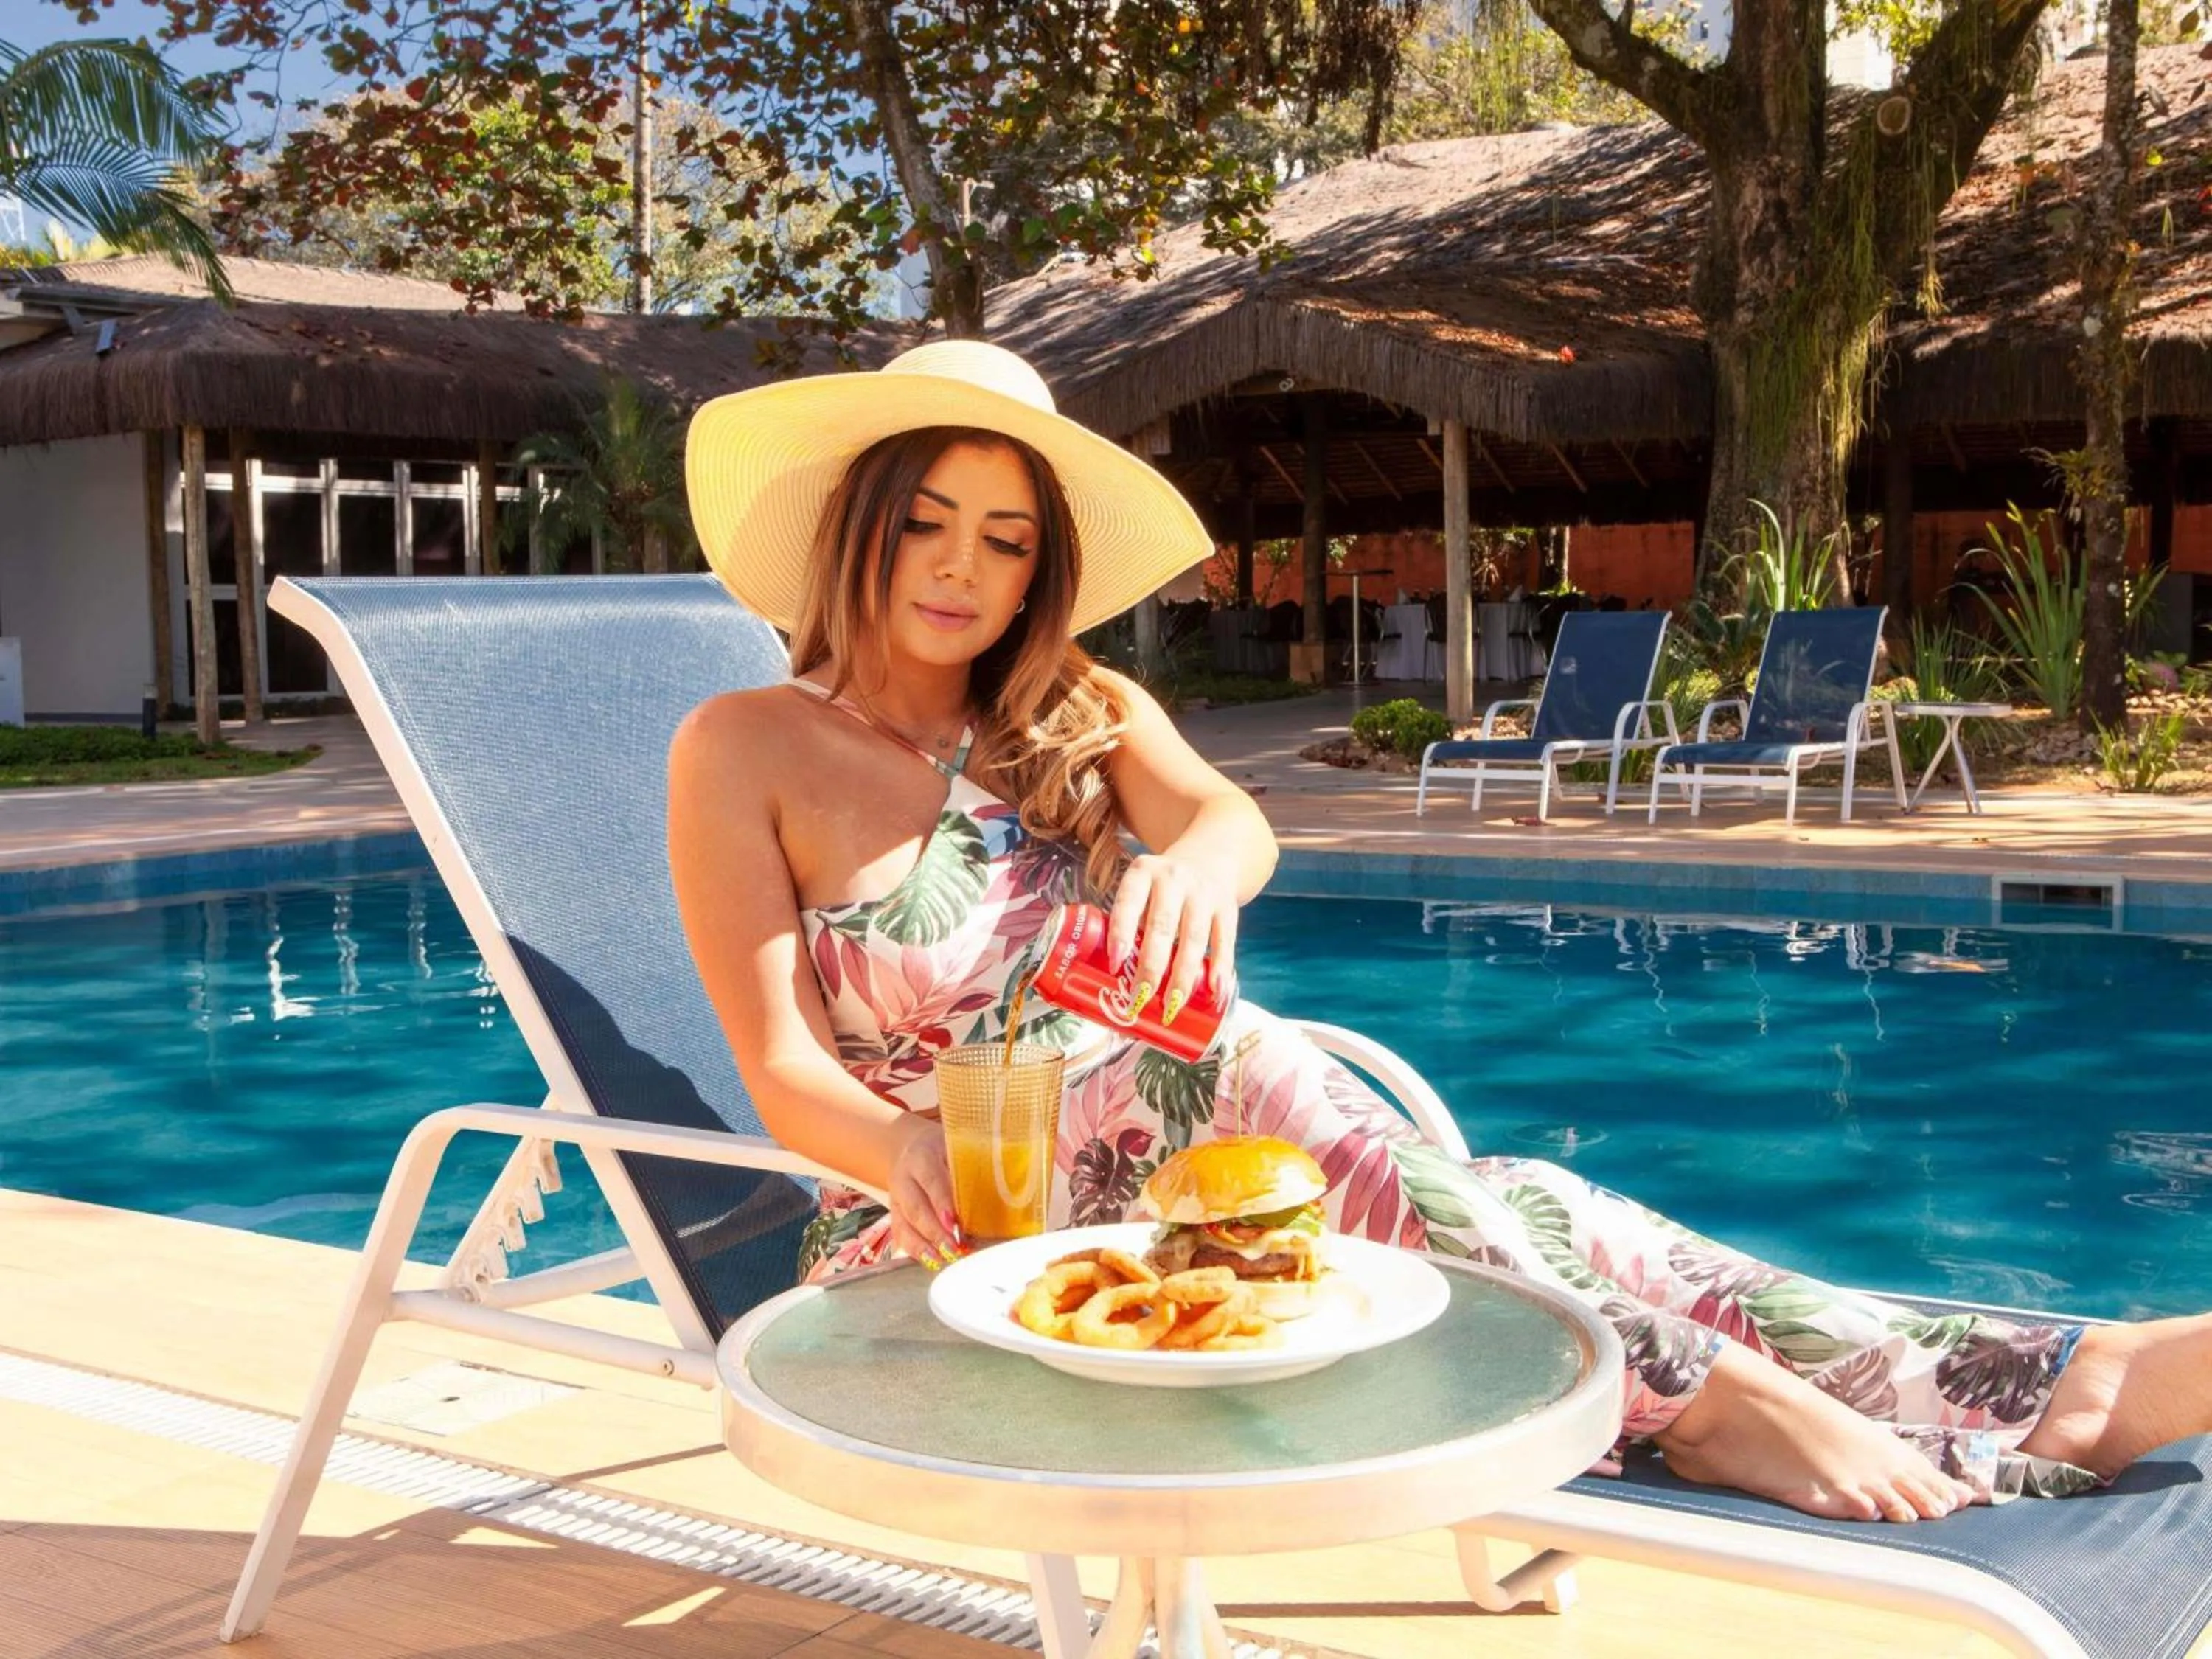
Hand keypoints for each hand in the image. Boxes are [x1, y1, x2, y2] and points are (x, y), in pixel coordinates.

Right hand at [887, 1117, 963, 1268]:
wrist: (914, 1148)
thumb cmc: (946, 1151)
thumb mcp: (957, 1149)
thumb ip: (971, 1169)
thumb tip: (1001, 1195)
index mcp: (922, 1155)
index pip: (931, 1180)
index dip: (941, 1202)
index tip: (954, 1223)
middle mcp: (904, 1176)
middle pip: (916, 1207)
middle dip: (934, 1231)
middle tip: (953, 1248)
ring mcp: (896, 1197)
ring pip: (904, 1224)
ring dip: (923, 1245)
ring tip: (940, 1260)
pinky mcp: (895, 1213)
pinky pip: (900, 1234)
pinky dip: (915, 1249)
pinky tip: (930, 1260)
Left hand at [1107, 850, 1238, 1030]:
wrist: (1209, 858)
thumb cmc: (1161, 888)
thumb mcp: (1141, 888)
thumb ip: (1128, 922)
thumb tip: (1114, 980)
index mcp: (1143, 873)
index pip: (1129, 903)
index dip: (1121, 932)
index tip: (1114, 965)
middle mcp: (1173, 879)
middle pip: (1162, 927)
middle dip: (1151, 966)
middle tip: (1140, 999)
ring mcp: (1203, 894)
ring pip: (1193, 938)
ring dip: (1182, 976)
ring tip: (1171, 1007)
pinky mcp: (1227, 908)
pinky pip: (1224, 941)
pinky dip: (1219, 967)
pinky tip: (1213, 992)